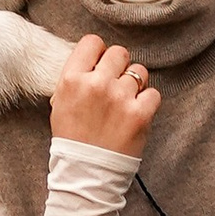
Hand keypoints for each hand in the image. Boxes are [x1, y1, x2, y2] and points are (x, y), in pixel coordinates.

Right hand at [52, 32, 159, 155]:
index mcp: (72, 79)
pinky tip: (136, 113)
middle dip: (118, 67)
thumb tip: (92, 60)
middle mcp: (96, 84)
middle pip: (119, 53)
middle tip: (115, 85)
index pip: (92, 42)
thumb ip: (75, 78)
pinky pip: (153, 93)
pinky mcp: (140, 114)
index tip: (100, 65)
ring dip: (135, 85)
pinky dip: (148, 102)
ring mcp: (120, 98)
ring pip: (139, 71)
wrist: (86, 173)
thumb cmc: (72, 138)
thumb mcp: (60, 103)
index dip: (98, 52)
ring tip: (125, 102)